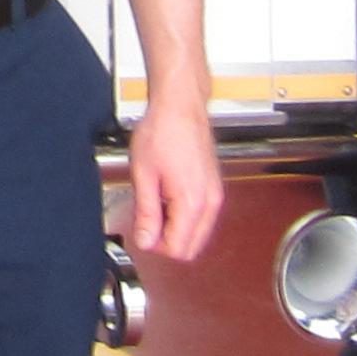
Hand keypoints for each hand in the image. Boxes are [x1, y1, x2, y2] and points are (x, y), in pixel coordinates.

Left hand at [124, 92, 222, 261]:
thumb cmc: (162, 131)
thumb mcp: (143, 175)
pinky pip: (201, 217)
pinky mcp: (214, 188)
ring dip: (175, 229)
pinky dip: (184, 216)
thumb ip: (145, 213)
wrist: (180, 106)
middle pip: (192, 247)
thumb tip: (145, 241)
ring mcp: (215, 195)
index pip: (179, 249)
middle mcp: (210, 202)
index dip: (155, 245)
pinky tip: (166, 197)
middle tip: (146, 220)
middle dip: (167, 241)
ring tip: (155, 203)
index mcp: (192, 202)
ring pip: (198, 233)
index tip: (141, 230)